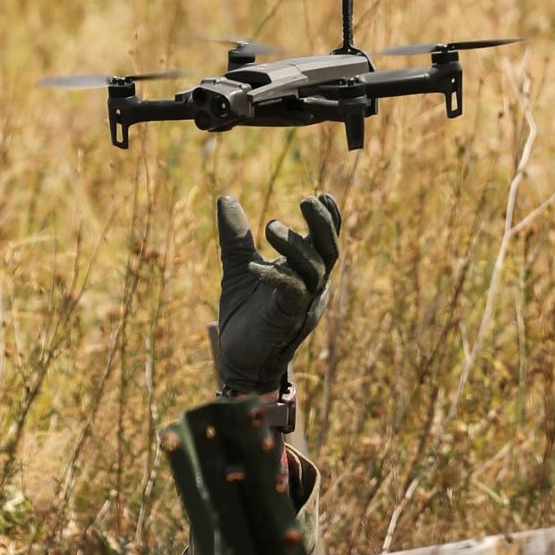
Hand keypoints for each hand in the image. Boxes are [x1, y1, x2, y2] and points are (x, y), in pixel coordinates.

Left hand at [214, 193, 341, 394]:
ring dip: (295, 246)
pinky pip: (291, 293)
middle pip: (329, 251)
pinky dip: (275, 277)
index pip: (325, 242)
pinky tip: (253, 267)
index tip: (322, 194)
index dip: (329, 218)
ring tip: (270, 226)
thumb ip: (236, 237)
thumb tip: (225, 197)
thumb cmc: (245, 315)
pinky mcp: (289, 320)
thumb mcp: (238, 268)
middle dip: (322, 224)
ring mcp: (304, 305)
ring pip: (314, 270)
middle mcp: (313, 287)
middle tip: (306, 199)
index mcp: (306, 273)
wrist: (239, 360)